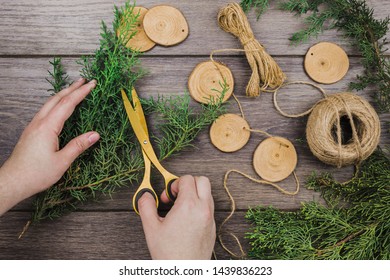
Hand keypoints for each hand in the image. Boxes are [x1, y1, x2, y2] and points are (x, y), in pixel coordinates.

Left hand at [0, 78, 99, 214]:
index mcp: (48, 127)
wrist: (13, 181)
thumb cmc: (36, 173)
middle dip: (71, 88)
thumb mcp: (62, 161)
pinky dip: (55, 103)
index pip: (67, 104)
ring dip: (62, 94)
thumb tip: (95, 134)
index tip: (92, 84)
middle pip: (57, 99)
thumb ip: (78, 145)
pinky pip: (45, 111)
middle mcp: (39, 123)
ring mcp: (33, 126)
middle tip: (84, 80)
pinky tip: (58, 107)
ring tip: (73, 89)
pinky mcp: (31, 132)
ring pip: (49, 104)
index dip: (81, 93)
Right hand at [139, 175, 215, 258]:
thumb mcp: (151, 228)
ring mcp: (210, 218)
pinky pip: (209, 207)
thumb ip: (146, 206)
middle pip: (203, 180)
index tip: (168, 196)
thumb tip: (146, 196)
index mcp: (188, 206)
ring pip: (208, 193)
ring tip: (181, 207)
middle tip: (177, 195)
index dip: (175, 183)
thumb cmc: (169, 253)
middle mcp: (203, 209)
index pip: (188, 179)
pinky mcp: (213, 226)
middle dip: (189, 183)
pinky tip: (187, 218)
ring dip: (195, 194)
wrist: (184, 271)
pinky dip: (200, 206)